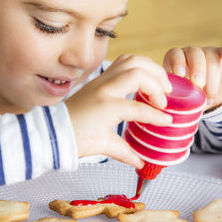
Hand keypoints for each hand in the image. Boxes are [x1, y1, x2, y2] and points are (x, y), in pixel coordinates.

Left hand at [65, 54, 172, 168]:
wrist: (54, 130)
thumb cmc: (74, 138)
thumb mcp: (102, 146)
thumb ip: (125, 152)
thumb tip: (140, 161)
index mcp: (106, 108)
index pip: (139, 108)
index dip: (157, 116)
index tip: (167, 121)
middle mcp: (104, 89)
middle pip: (138, 73)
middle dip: (158, 83)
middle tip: (166, 97)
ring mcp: (101, 80)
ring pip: (131, 60)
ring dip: (150, 68)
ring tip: (160, 83)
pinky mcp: (99, 78)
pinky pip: (122, 62)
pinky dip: (137, 66)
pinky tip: (144, 77)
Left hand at [163, 41, 221, 109]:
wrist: (209, 96)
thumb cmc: (188, 96)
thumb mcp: (180, 96)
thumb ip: (176, 97)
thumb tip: (172, 106)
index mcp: (175, 60)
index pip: (175, 54)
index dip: (177, 63)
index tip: (180, 75)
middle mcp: (191, 53)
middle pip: (195, 53)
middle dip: (197, 70)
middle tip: (198, 85)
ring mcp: (209, 52)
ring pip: (212, 58)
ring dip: (212, 80)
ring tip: (209, 98)